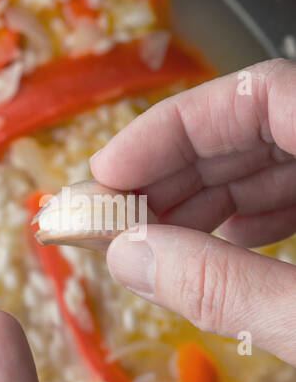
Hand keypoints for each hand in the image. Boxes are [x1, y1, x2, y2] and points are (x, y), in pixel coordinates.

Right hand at [92, 58, 295, 365]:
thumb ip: (225, 286)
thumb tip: (126, 257)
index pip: (258, 95)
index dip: (171, 130)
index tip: (104, 177)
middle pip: (261, 126)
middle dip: (178, 172)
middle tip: (107, 219)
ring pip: (283, 160)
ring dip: (208, 200)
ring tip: (149, 244)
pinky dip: (258, 220)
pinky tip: (218, 252)